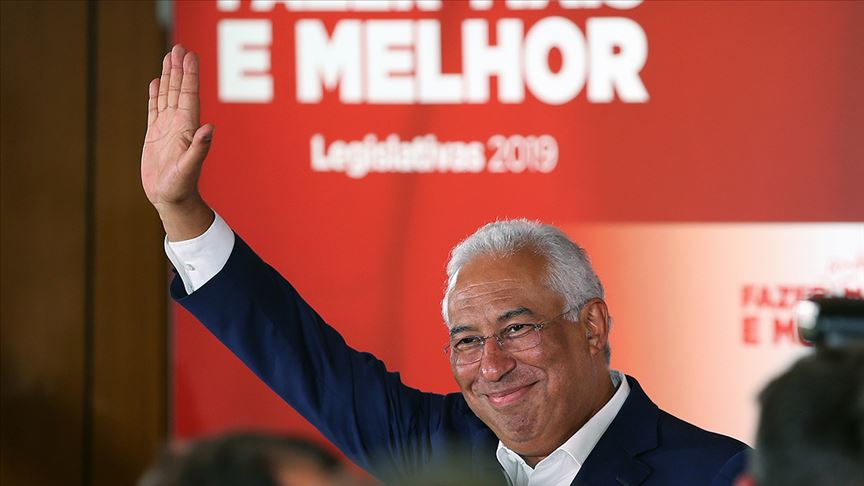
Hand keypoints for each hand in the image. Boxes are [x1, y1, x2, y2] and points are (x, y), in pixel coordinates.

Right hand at [142, 45, 214, 239]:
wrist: (171, 200)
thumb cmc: (182, 187)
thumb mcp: (190, 167)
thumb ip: (200, 148)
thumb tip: (210, 128)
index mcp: (188, 127)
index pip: (189, 95)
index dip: (189, 74)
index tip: (189, 55)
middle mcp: (179, 124)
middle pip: (179, 89)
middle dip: (179, 68)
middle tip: (180, 47)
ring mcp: (167, 128)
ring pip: (167, 96)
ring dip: (169, 76)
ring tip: (169, 56)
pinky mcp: (154, 135)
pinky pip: (154, 110)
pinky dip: (155, 95)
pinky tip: (156, 83)